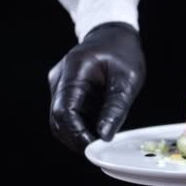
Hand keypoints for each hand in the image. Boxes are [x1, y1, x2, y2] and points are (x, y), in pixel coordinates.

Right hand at [49, 22, 145, 152]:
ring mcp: (59, 86)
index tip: (94, 148)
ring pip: (60, 121)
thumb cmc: (123, 53)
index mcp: (74, 70)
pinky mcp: (65, 93)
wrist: (113, 35)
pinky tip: (98, 131)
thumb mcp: (128, 79)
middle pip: (58, 120)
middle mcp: (59, 79)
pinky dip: (81, 128)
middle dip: (77, 139)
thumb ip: (116, 108)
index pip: (64, 111)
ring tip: (101, 141)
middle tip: (100, 150)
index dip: (77, 135)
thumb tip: (105, 136)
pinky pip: (68, 116)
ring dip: (78, 135)